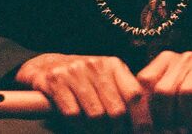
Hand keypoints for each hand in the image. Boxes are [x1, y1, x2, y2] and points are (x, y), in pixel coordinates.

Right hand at [16, 53, 150, 132]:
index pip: (135, 94)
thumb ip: (123, 94)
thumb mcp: (105, 78)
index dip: (142, 119)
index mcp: (113, 65)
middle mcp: (95, 65)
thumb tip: (146, 123)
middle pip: (117, 110)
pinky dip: (78, 127)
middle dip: (118, 130)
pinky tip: (79, 127)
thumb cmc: (82, 78)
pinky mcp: (55, 80)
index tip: (144, 133)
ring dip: (98, 131)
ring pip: (96, 115)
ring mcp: (74, 71)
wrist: (45, 65)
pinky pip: (73, 114)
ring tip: (97, 132)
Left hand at [136, 51, 191, 132]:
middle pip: (165, 89)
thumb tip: (137, 123)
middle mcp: (184, 56)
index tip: (152, 126)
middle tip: (171, 131)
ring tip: (186, 129)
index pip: (147, 81)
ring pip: (187, 92)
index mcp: (166, 59)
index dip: (147, 107)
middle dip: (166, 117)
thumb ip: (155, 102)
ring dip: (185, 117)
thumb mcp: (172, 96)